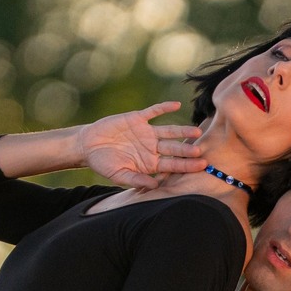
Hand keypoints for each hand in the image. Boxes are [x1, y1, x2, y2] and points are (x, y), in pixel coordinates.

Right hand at [79, 102, 204, 189]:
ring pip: (168, 131)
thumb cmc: (104, 164)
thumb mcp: (119, 175)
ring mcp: (146, 132)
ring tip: (196, 131)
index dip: (186, 165)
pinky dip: (164, 108)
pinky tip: (176, 105)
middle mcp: (152, 148)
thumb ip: (136, 180)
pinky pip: (153, 112)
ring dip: (181, 130)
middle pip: (174, 149)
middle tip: (201, 151)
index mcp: (150, 163)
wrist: (88, 146)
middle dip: (187, 150)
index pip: (172, 165)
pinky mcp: (138, 119)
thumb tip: (155, 186)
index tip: (201, 166)